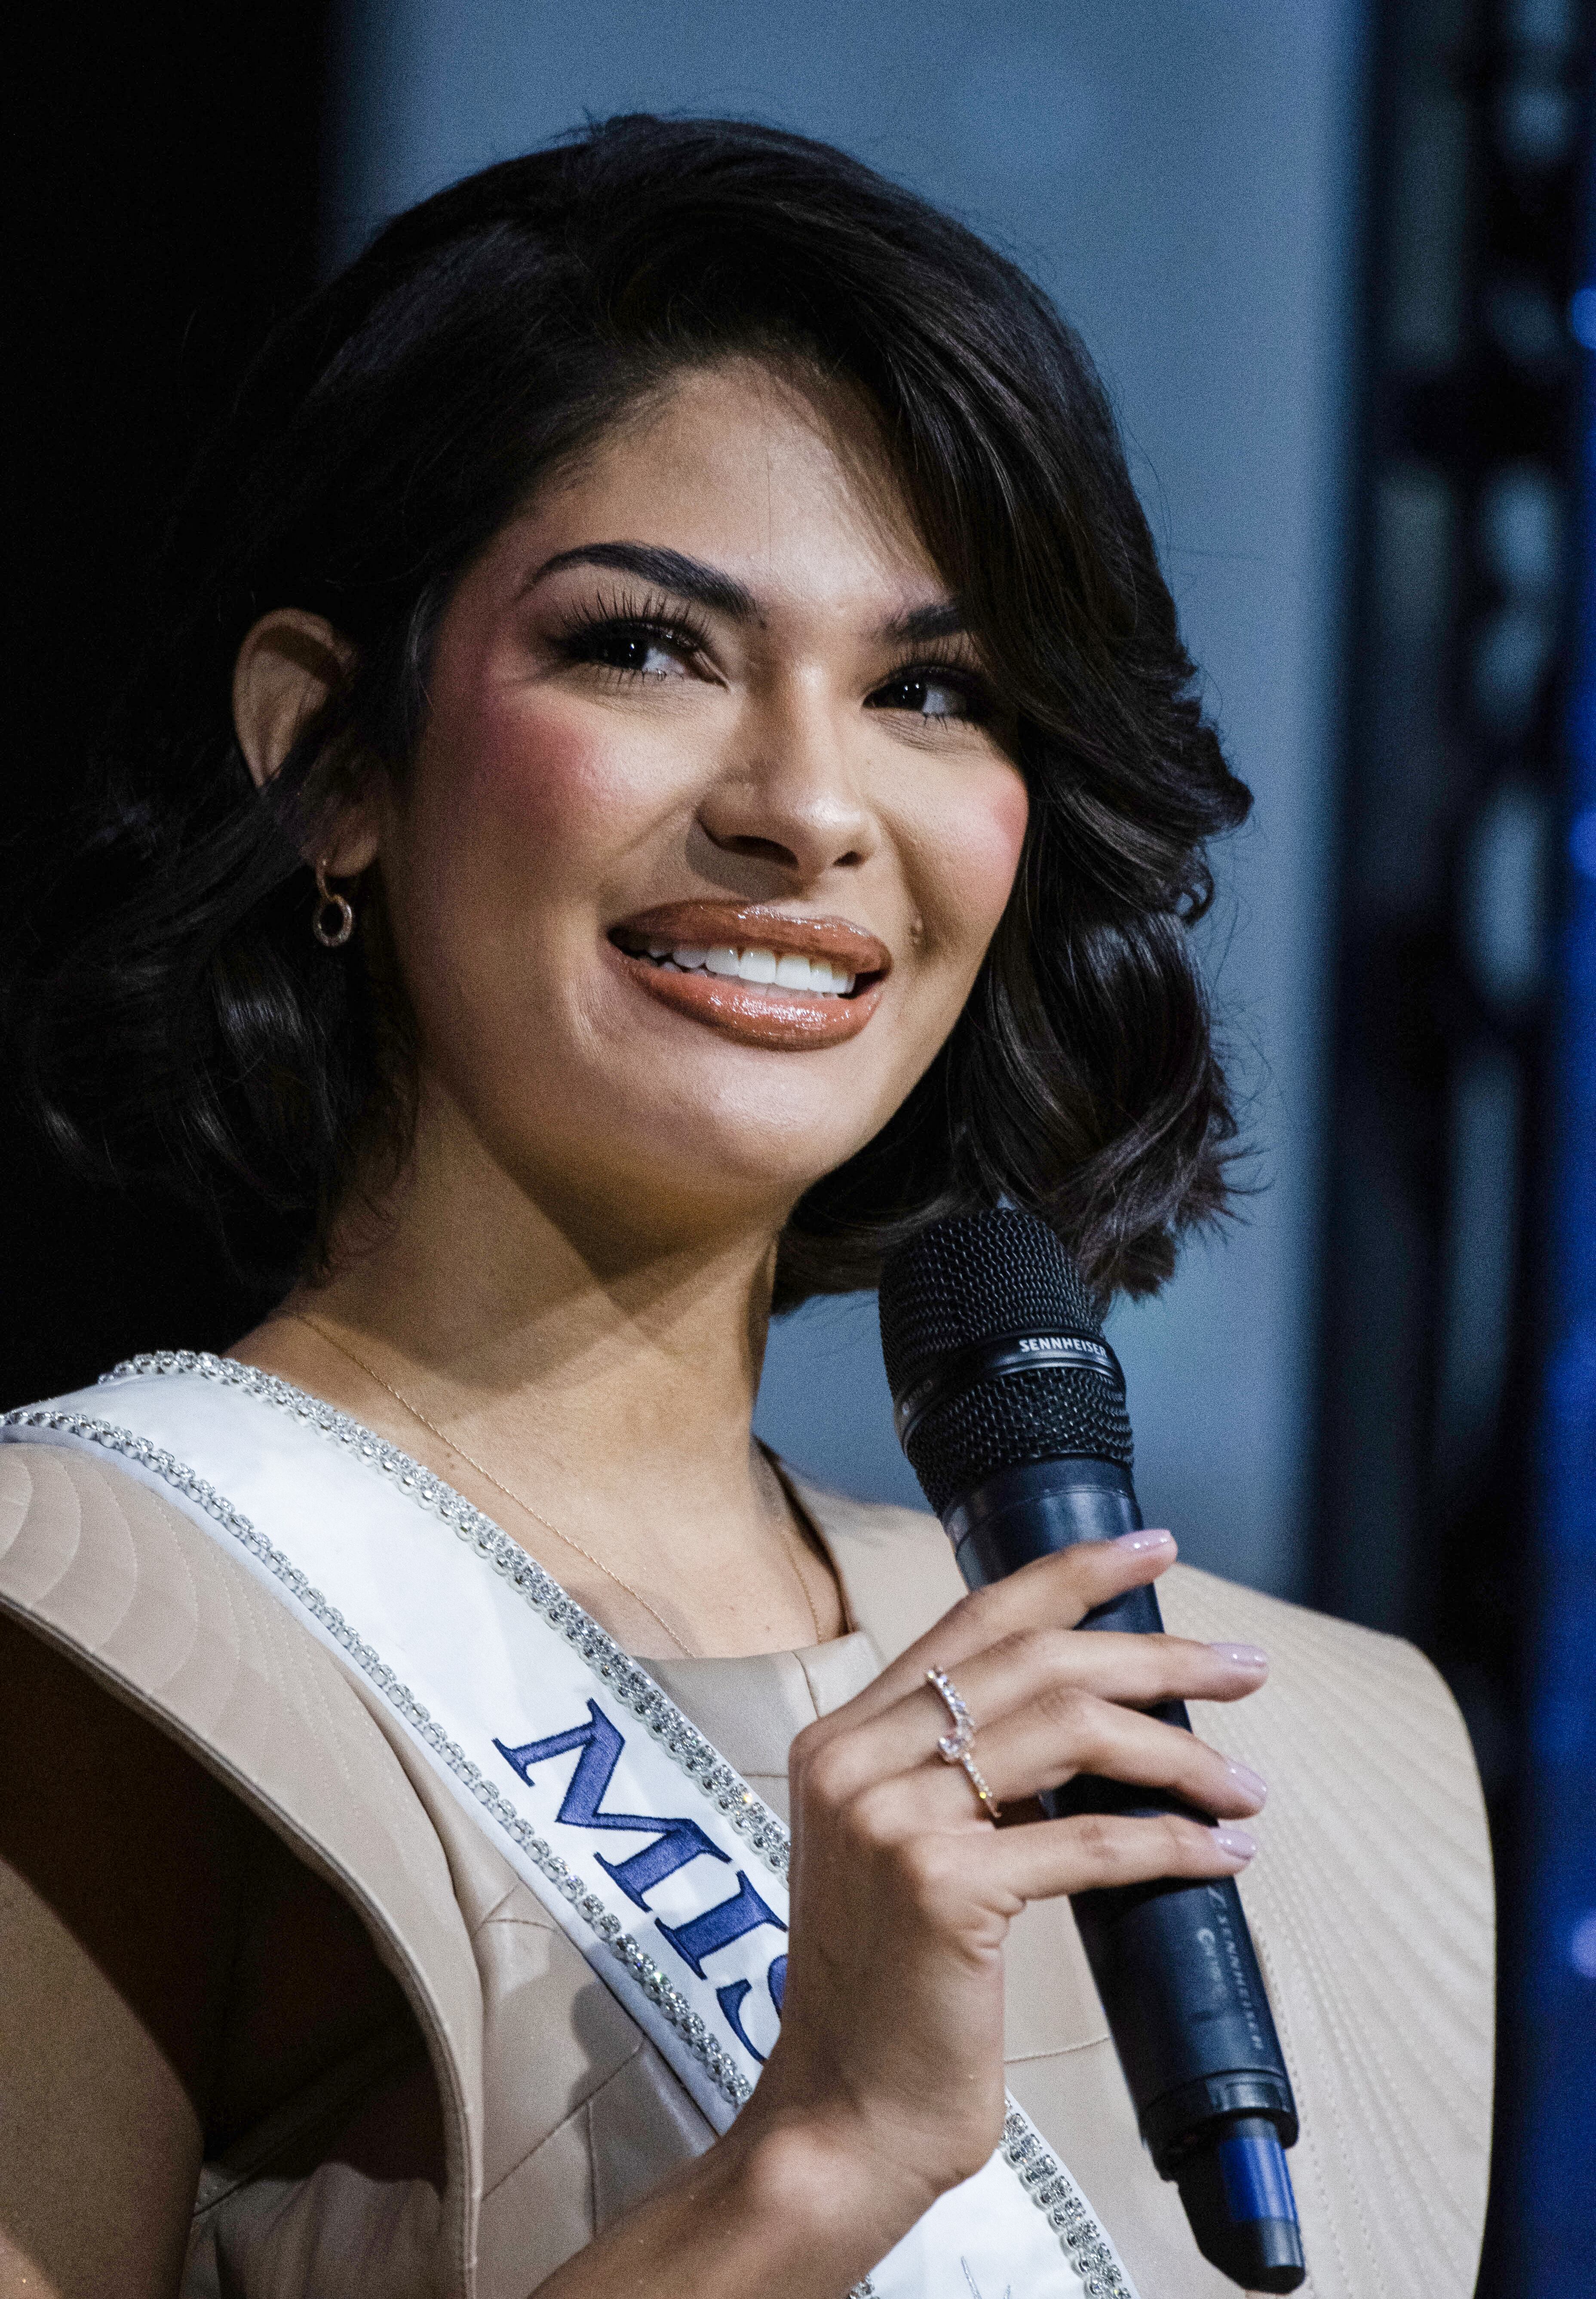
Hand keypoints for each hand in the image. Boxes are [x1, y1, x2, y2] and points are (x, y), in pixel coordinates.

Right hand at [739, 1532, 1267, 2259]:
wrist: (840, 2120)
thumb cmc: (887, 1995)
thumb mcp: (897, 1852)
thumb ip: (955, 1773)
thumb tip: (1086, 1715)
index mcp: (840, 1738)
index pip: (974, 1619)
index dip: (1070, 1574)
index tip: (1151, 1549)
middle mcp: (855, 1759)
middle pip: (1034, 1660)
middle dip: (1155, 1654)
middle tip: (1243, 1667)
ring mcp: (891, 1819)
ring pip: (1068, 1733)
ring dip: (1178, 1751)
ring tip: (1245, 1784)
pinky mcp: (939, 1887)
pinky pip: (1087, 1840)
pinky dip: (1168, 1843)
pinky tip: (1220, 1856)